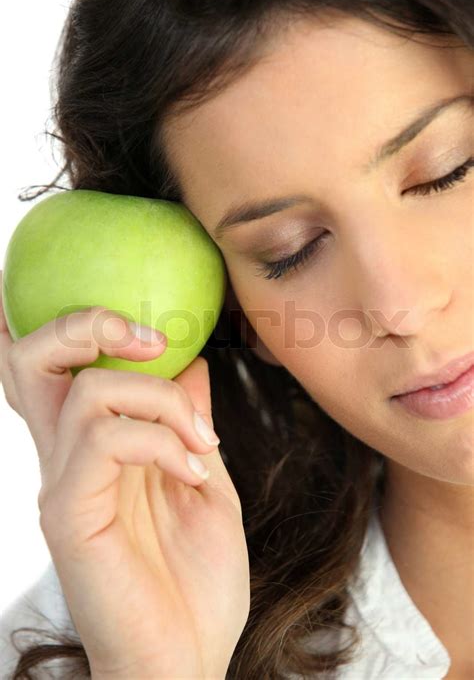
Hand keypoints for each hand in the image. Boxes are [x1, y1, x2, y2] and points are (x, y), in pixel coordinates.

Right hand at [0, 270, 249, 677]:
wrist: (185, 662)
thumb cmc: (194, 582)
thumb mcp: (204, 484)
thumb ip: (188, 423)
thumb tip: (191, 361)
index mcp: (92, 448)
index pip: (51, 371)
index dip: (59, 322)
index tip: (130, 312)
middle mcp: (64, 458)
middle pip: (32, 358)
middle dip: (88, 324)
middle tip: (149, 337)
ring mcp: (62, 485)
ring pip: (87, 390)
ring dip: (161, 397)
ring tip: (202, 439)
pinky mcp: (69, 516)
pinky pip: (105, 439)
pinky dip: (161, 438)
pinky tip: (195, 469)